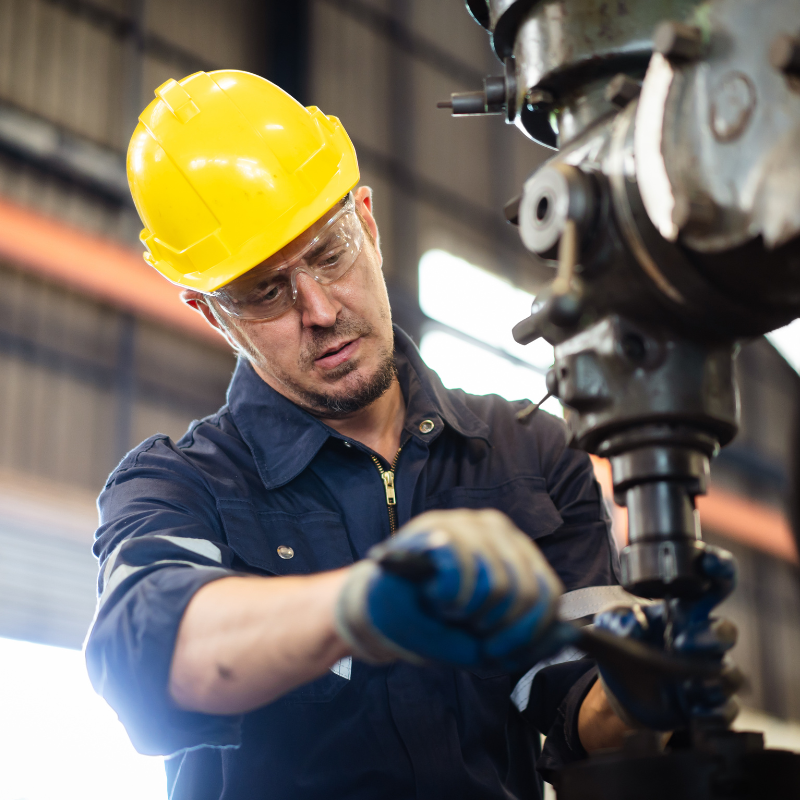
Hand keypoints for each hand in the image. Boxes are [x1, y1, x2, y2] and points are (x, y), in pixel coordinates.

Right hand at [335, 509, 567, 668]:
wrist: (384, 614)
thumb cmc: (437, 624)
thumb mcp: (488, 644)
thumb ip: (529, 642)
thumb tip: (569, 632)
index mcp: (517, 552)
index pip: (548, 593)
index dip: (530, 633)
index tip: (499, 651)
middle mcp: (498, 529)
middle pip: (527, 591)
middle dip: (497, 628)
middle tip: (468, 629)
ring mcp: (468, 523)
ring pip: (497, 583)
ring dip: (468, 613)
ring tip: (448, 609)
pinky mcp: (437, 527)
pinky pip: (462, 574)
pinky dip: (449, 599)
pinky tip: (436, 598)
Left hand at [594, 545, 742, 730]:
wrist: (620, 690)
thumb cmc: (623, 645)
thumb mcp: (609, 625)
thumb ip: (615, 619)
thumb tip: (631, 624)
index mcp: (684, 610)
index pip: (714, 583)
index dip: (720, 568)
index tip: (709, 563)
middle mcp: (701, 639)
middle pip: (727, 632)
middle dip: (714, 635)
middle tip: (681, 642)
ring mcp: (708, 674)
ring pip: (731, 674)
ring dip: (713, 679)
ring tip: (687, 684)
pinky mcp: (707, 705)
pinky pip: (727, 710)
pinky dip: (714, 711)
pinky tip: (693, 708)